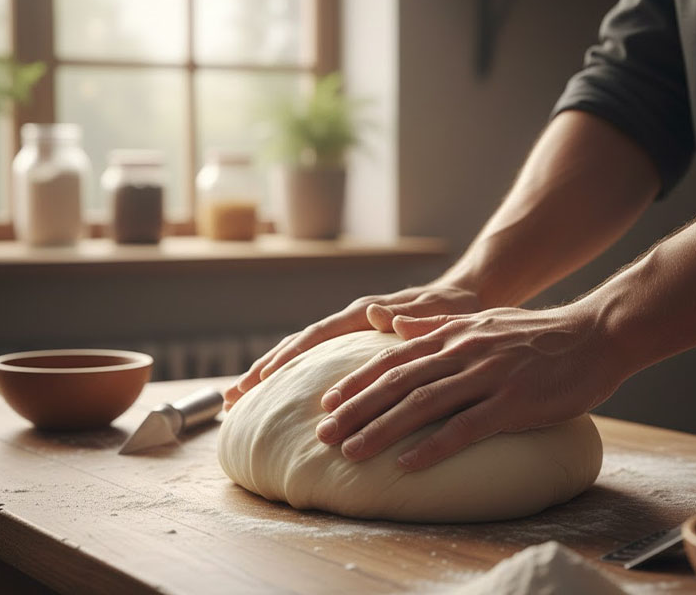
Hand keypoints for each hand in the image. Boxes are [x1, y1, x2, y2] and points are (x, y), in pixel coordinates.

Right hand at [222, 283, 480, 410]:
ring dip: (269, 375)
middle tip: (231, 399)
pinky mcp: (355, 343)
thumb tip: (376, 312)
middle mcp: (351, 320)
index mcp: (366, 313)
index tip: (260, 379)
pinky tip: (277, 395)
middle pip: (297, 346)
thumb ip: (410, 315)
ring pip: (300, 353)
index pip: (317, 336)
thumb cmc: (454, 306)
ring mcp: (350, 331)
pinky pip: (316, 359)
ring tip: (239, 399)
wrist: (465, 295)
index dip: (288, 358)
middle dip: (263, 371)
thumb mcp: (440, 310)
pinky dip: (292, 375)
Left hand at [314, 303, 623, 470]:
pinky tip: (407, 464)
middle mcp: (462, 353)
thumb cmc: (537, 333)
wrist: (594, 334)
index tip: (329, 403)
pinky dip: (434, 447)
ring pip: (422, 405)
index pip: (393, 359)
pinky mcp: (513, 402)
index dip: (358, 382)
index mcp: (452, 335)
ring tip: (352, 452)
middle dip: (356, 409)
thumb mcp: (481, 320)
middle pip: (397, 383)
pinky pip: (466, 428)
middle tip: (324, 433)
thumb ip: (436, 326)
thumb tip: (393, 326)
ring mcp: (487, 376)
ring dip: (382, 430)